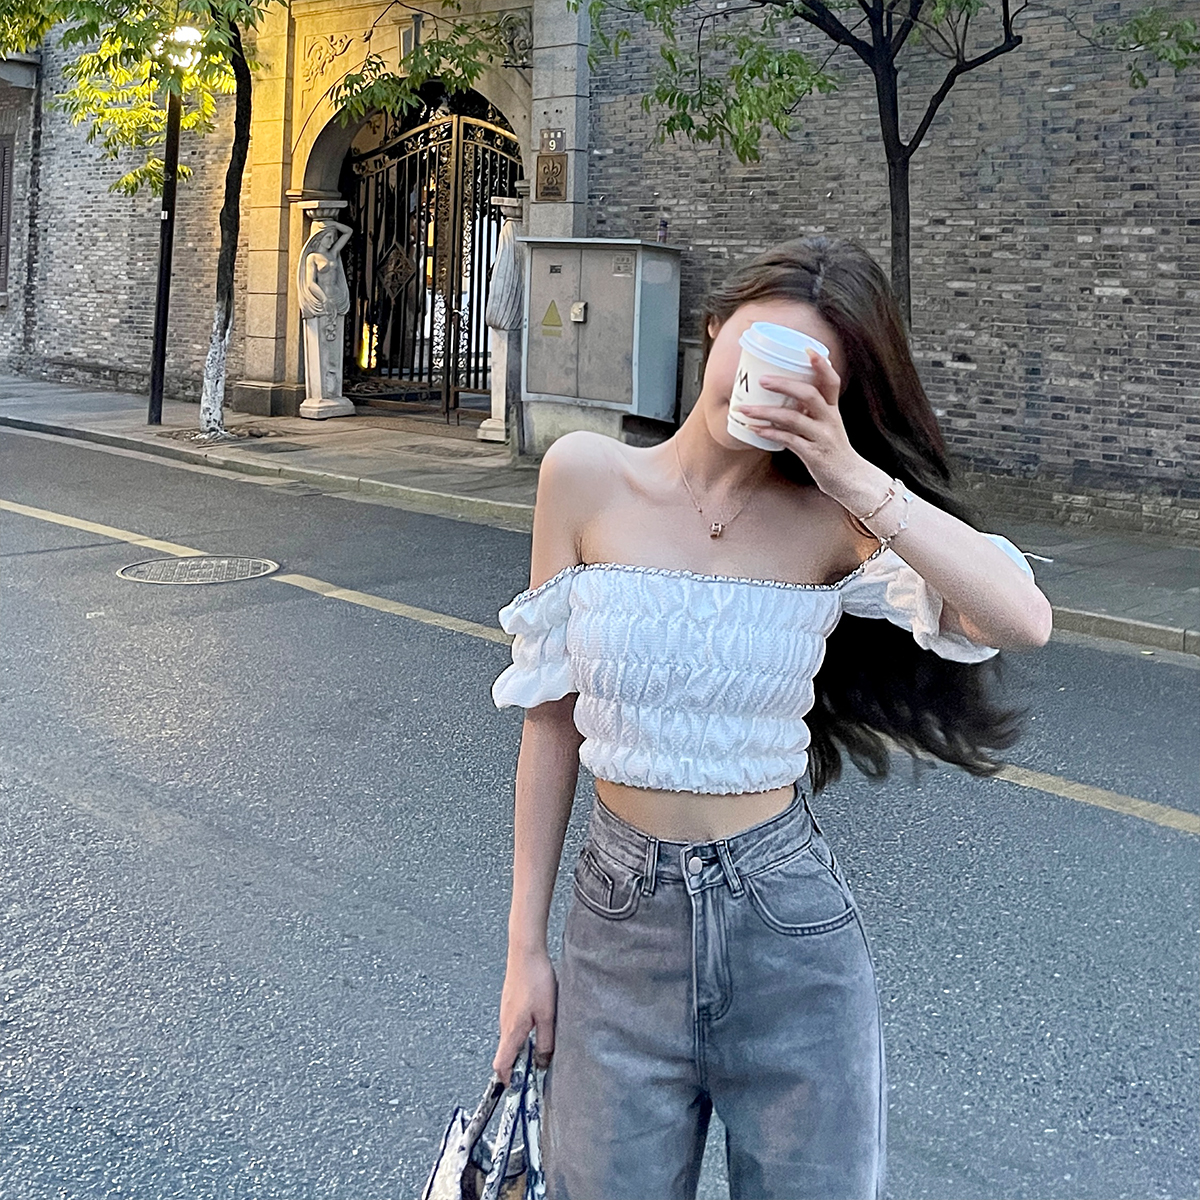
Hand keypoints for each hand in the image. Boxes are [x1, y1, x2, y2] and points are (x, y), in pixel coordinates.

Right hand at [493, 946, 556, 1084]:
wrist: (526, 951)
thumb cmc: (536, 980)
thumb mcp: (547, 1015)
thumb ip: (545, 1041)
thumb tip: (543, 1062)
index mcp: (512, 1031)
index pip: (501, 1065)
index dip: (506, 1080)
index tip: (516, 1089)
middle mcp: (505, 1023)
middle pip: (507, 1053)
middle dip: (520, 1065)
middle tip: (538, 1069)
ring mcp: (506, 1012)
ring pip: (513, 1038)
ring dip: (525, 1047)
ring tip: (543, 1046)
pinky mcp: (511, 1002)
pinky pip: (516, 1025)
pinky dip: (525, 1032)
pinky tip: (540, 1023)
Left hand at [737, 350, 885, 512]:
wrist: (852, 480)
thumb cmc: (834, 452)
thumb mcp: (828, 427)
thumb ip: (811, 412)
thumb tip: (783, 398)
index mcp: (833, 410)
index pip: (832, 381)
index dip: (821, 365)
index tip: (806, 349)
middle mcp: (830, 420)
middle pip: (809, 394)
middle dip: (784, 384)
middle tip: (762, 380)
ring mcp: (822, 437)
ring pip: (793, 418)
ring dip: (766, 412)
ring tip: (744, 409)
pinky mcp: (814, 455)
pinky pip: (788, 440)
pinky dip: (770, 433)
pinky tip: (755, 430)